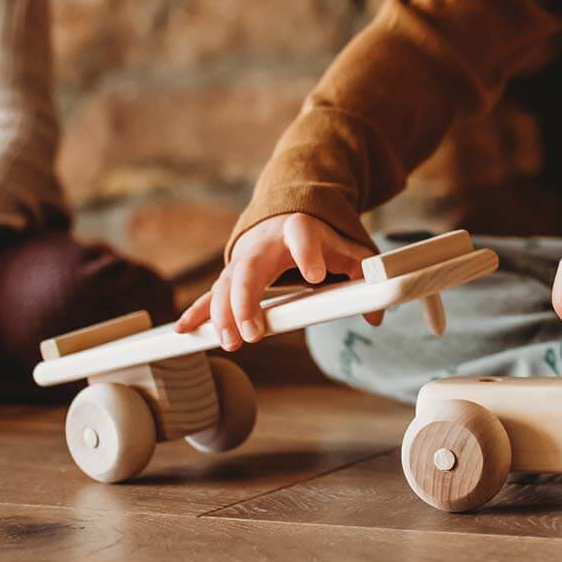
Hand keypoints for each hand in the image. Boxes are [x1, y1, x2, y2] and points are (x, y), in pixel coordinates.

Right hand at [174, 213, 374, 350]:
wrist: (284, 218)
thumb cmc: (316, 239)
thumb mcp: (344, 250)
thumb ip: (363, 274)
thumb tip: (376, 316)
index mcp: (298, 230)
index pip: (302, 236)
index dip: (307, 253)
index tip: (315, 276)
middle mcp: (265, 244)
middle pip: (249, 267)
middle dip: (246, 300)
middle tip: (253, 334)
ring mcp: (243, 260)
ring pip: (225, 285)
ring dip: (222, 314)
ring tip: (231, 342)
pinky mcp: (230, 276)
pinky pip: (210, 295)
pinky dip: (198, 313)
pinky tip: (184, 331)